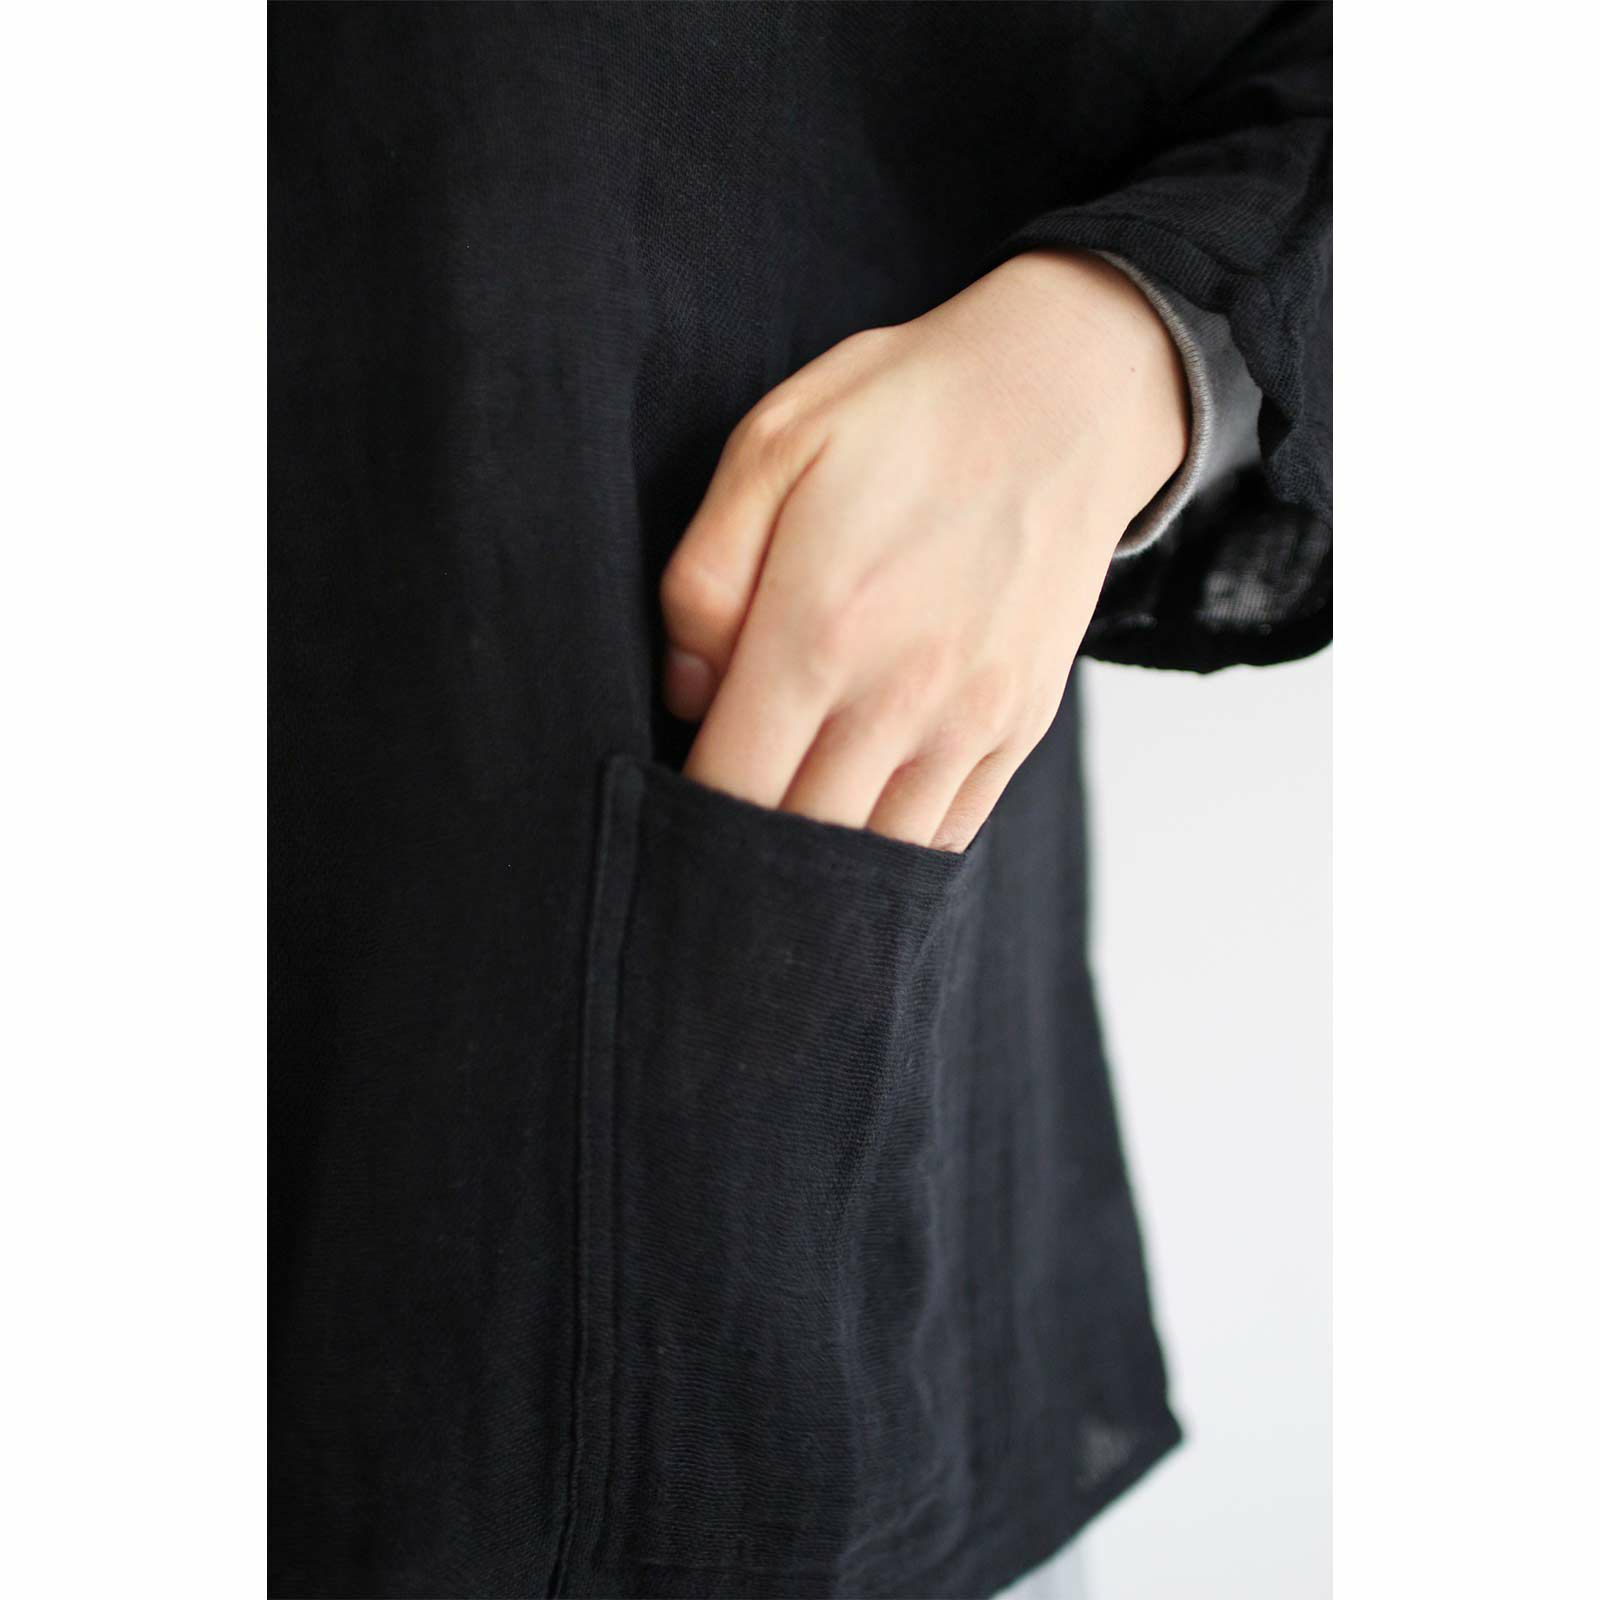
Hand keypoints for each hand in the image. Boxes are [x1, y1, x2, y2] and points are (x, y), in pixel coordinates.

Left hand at [660, 248, 1187, 850]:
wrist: (1065, 396)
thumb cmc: (903, 415)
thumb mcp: (768, 449)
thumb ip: (703, 582)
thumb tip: (688, 696)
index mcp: (818, 629)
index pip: (731, 786)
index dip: (688, 813)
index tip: (672, 797)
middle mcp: (900, 696)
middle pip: (799, 838)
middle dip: (745, 851)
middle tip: (718, 827)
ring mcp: (971, 722)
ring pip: (876, 855)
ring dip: (823, 861)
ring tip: (786, 828)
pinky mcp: (1020, 728)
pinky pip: (945, 834)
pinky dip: (893, 846)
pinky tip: (858, 814)